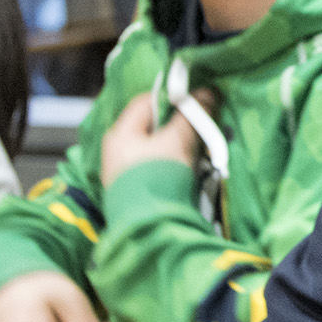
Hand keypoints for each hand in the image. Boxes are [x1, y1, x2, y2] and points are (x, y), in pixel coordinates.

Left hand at [100, 90, 216, 189]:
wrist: (150, 227)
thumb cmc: (159, 177)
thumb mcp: (177, 142)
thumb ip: (191, 117)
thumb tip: (207, 93)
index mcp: (120, 133)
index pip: (145, 102)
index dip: (171, 98)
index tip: (194, 103)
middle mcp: (115, 151)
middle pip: (149, 127)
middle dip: (176, 125)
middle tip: (199, 128)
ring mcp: (122, 173)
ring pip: (153, 149)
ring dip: (176, 147)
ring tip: (196, 152)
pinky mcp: (133, 192)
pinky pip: (153, 168)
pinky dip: (170, 165)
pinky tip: (185, 172)